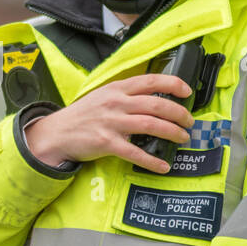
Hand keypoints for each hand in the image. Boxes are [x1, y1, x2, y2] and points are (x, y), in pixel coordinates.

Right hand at [25, 74, 194, 174]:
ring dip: (172, 133)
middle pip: (157, 104)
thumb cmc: (82, 115)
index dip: (173, 84)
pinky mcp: (107, 143)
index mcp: (117, 89)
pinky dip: (153, 160)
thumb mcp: (102, 95)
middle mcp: (116, 103)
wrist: (57, 133)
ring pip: (151, 125)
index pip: (151, 80)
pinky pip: (135, 153)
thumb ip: (125, 94)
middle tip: (189, 122)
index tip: (187, 92)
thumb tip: (153, 96)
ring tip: (182, 138)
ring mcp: (112, 123)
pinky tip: (164, 165)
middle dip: (179, 113)